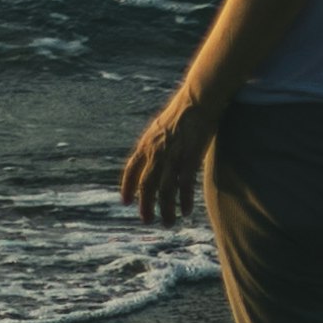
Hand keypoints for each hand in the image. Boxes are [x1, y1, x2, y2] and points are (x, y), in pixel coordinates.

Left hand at [118, 94, 214, 225]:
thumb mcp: (160, 129)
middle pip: (146, 185)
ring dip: (166, 209)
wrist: (197, 99)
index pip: (131, 169)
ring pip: (165, 190)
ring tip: (167, 222)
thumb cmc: (182, 112)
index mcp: (146, 143)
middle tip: (147, 220)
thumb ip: (155, 145)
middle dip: (145, 205)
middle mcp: (155, 152)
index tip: (125, 202)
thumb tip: (153, 157)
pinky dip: (184, 200)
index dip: (127, 187)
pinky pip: (184, 185)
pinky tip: (186, 211)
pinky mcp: (189, 158)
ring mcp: (172, 156)